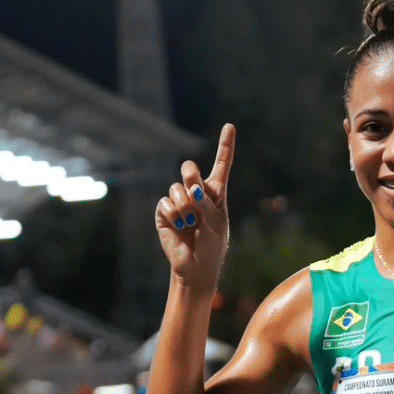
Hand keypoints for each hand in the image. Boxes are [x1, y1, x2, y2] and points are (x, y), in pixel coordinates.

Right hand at [155, 124, 235, 292]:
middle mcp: (197, 193)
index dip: (225, 145)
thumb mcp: (216, 223)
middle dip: (190, 176)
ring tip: (190, 224)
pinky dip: (174, 216)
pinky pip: (165, 204)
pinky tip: (180, 228)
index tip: (229, 126)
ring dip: (185, 208)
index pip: (222, 165)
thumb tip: (190, 188)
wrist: (196, 267)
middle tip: (196, 192)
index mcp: (216, 193)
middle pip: (189, 170)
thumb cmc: (212, 245)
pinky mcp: (164, 212)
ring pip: (176, 189)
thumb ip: (206, 204)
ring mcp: (179, 202)